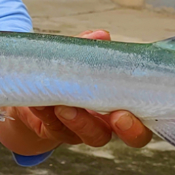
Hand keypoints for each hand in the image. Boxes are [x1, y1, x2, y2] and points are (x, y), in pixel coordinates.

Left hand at [0, 30, 153, 153]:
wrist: (34, 92)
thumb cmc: (69, 73)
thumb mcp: (80, 58)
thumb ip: (90, 49)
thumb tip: (101, 35)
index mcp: (119, 107)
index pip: (140, 126)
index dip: (137, 127)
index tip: (125, 114)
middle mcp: (104, 124)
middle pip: (124, 139)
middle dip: (122, 130)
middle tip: (116, 116)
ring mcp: (79, 131)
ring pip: (86, 135)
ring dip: (77, 121)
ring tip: (63, 106)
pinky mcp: (54, 131)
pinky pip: (53, 127)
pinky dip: (46, 113)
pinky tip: (39, 103)